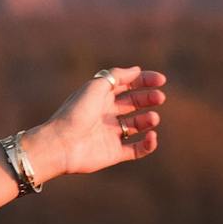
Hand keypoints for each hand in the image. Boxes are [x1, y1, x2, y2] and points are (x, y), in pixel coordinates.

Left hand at [27, 66, 167, 178]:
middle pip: (134, 103)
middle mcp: (106, 114)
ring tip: (152, 118)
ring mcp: (110, 134)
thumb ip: (117, 75)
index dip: (145, 81)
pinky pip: (136, 149)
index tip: (161, 80)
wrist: (61, 144)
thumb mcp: (96, 86)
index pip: (127, 85)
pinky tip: (152, 136)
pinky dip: (148, 144)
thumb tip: (137, 70)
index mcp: (101, 97)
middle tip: (159, 98)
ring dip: (148, 119)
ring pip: (137, 125)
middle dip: (149, 98)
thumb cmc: (76, 112)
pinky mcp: (113, 153)